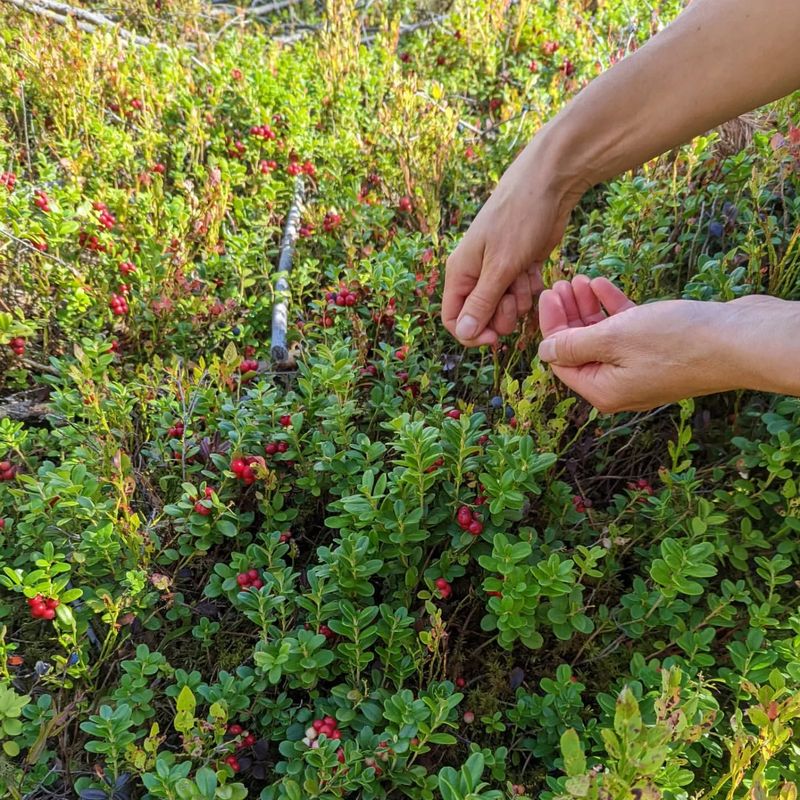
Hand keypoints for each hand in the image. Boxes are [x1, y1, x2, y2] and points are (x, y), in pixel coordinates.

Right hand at [442, 140, 579, 346]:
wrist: (549, 185)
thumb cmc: (519, 220)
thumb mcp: (500, 267)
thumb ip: (481, 303)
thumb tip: (463, 333)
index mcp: (459, 273)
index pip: (453, 320)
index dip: (472, 334)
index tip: (495, 338)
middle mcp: (474, 274)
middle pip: (482, 318)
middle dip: (501, 316)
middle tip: (514, 300)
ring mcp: (497, 270)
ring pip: (505, 308)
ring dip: (519, 300)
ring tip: (525, 274)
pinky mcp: (518, 267)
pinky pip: (521, 293)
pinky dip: (530, 286)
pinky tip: (534, 266)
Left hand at [536, 276, 744, 411]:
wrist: (739, 340)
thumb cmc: (675, 341)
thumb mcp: (612, 339)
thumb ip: (574, 345)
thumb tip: (544, 352)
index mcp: (602, 391)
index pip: (561, 360)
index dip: (551, 326)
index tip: (547, 293)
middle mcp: (619, 385)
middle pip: (580, 348)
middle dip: (568, 314)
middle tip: (560, 282)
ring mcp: (641, 369)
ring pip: (603, 336)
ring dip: (588, 307)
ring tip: (578, 279)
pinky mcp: (661, 351)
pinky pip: (627, 330)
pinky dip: (613, 308)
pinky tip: (602, 284)